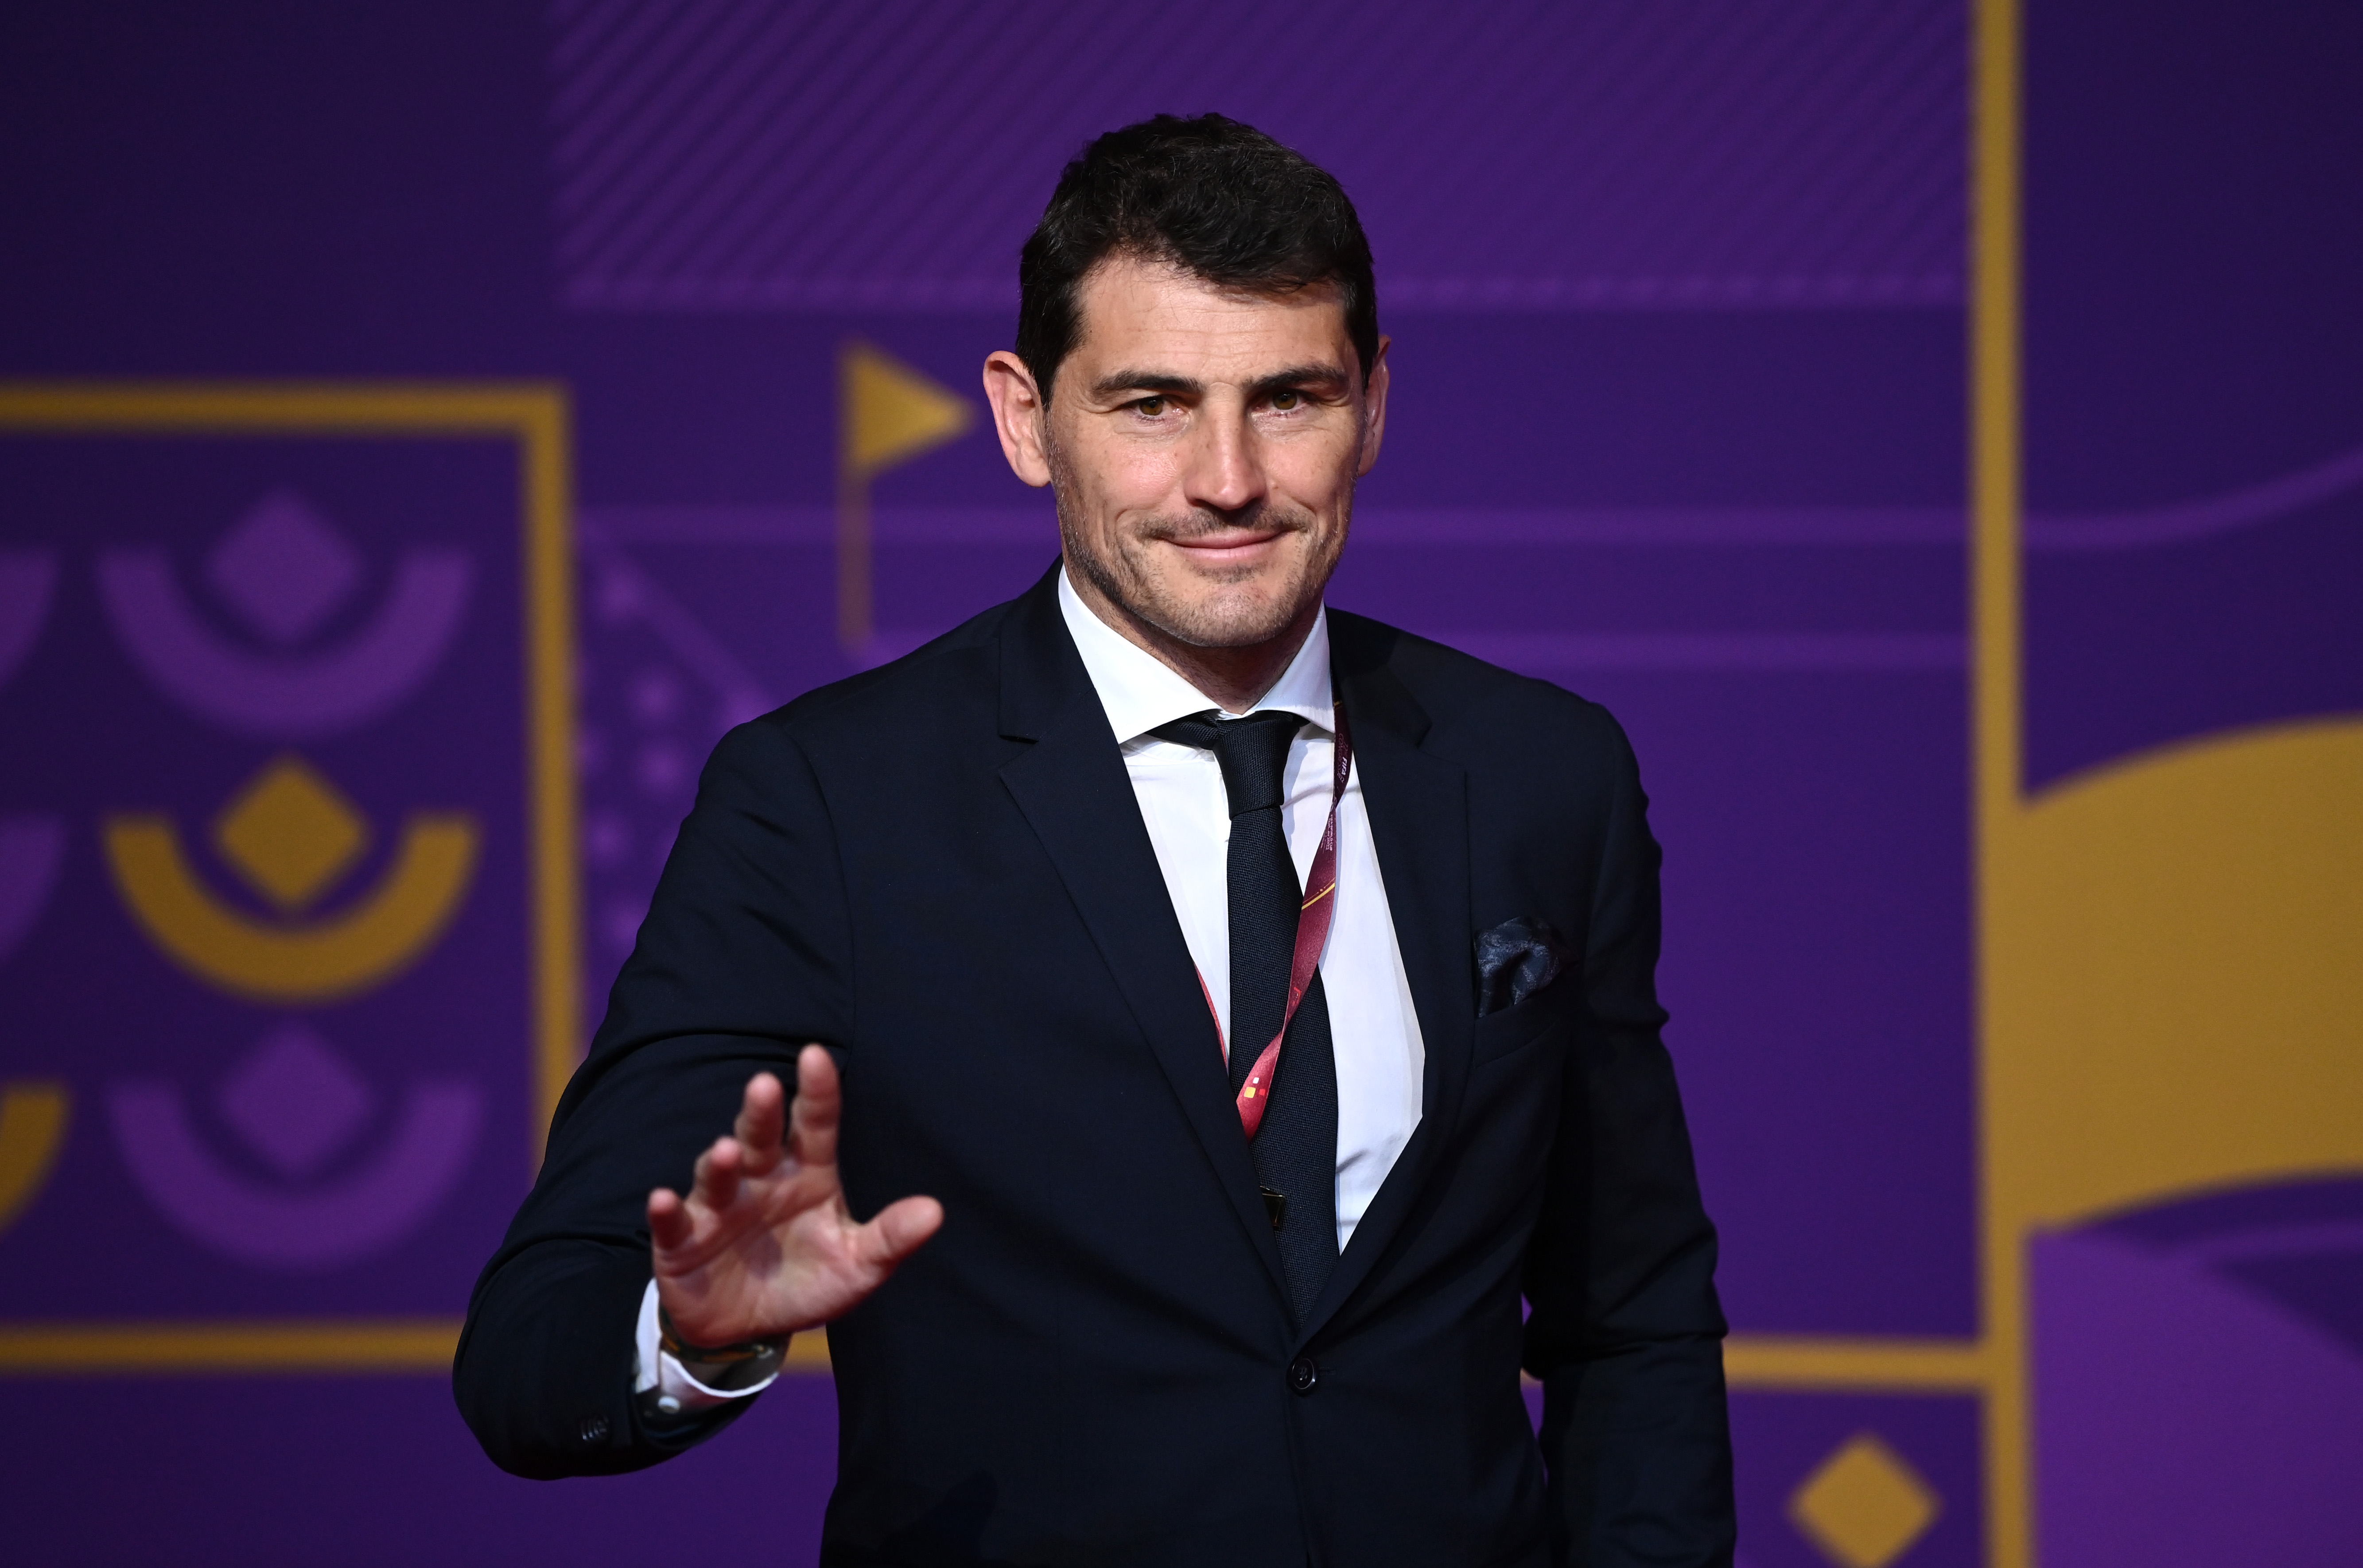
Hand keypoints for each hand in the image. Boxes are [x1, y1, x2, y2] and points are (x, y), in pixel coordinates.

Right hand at [648, 1044, 941, 1346]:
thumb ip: (890, 1238)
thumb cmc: (806, 1281)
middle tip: (765, 1084)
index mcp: (806, 1175)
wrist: (749, 1328)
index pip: (814, 1125)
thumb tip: (935, 1212)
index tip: (815, 1055)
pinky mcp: (682, 1242)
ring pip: (716, 1174)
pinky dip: (665, 1212)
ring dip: (718, 1161)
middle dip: (760, 1113)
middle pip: (760, 1138)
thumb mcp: (856, 1266)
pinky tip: (661, 1199)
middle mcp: (760, 1180)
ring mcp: (718, 1207)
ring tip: (726, 1150)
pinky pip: (673, 1223)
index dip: (816, 1092)